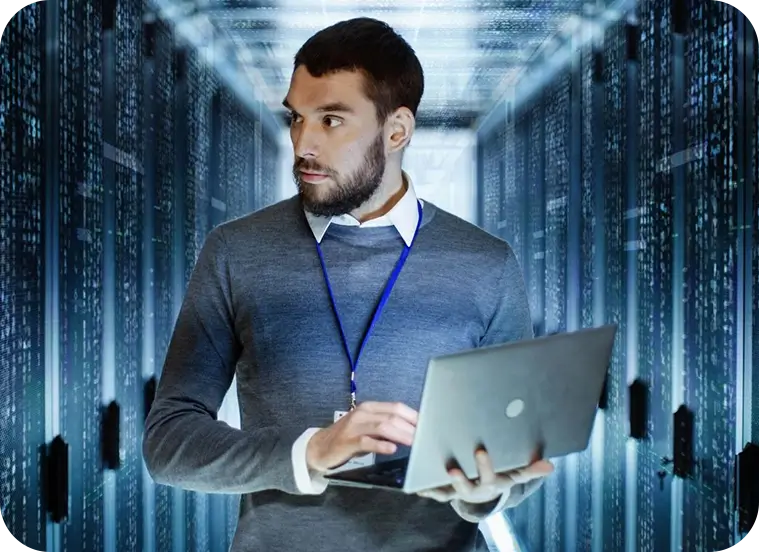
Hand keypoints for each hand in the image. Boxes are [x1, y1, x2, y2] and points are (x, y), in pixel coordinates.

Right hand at [306, 401, 417, 473]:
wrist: (320, 447)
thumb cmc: (349, 437)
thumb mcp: (368, 427)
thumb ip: (387, 425)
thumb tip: (413, 429)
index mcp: (370, 407)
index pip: (397, 407)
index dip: (414, 416)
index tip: (428, 426)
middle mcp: (363, 413)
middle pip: (392, 416)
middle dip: (411, 427)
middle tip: (425, 437)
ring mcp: (354, 426)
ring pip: (383, 426)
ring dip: (401, 434)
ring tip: (414, 443)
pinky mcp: (348, 441)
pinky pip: (367, 441)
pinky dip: (381, 445)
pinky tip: (392, 449)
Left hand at [417, 448, 553, 504]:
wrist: (485, 489)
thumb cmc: (500, 475)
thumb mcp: (515, 474)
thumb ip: (530, 470)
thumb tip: (549, 466)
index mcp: (490, 483)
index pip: (488, 475)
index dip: (484, 465)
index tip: (479, 451)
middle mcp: (473, 490)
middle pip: (466, 487)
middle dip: (459, 479)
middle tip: (451, 469)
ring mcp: (457, 492)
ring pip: (447, 491)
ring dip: (438, 486)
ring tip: (424, 478)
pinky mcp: (445, 491)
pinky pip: (433, 492)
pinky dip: (424, 489)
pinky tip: (415, 484)